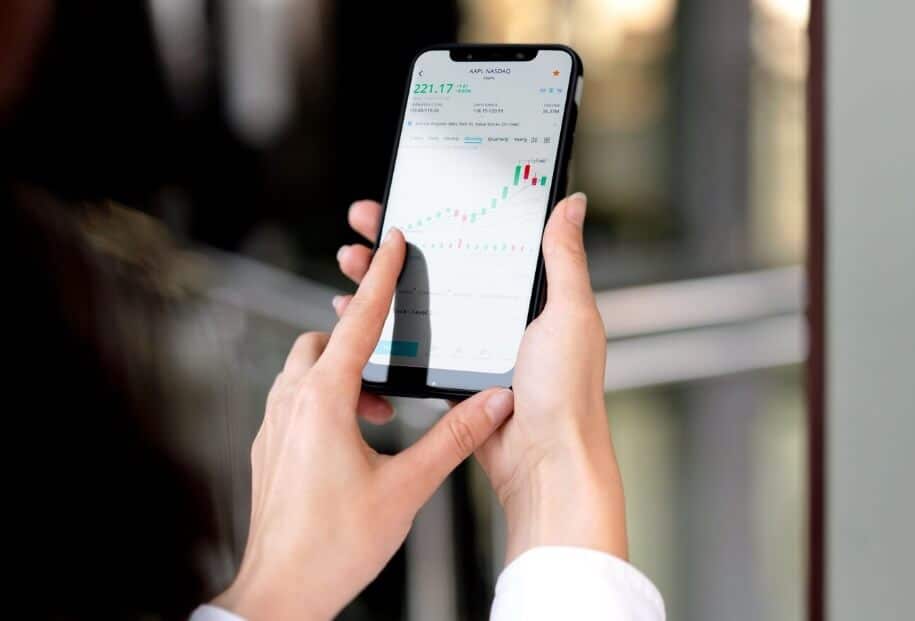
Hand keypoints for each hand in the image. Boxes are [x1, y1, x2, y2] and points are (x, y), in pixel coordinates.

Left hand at [216, 228, 514, 620]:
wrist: (282, 592)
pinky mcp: (270, 447)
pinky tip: (357, 437)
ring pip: (308, 371)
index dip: (381, 278)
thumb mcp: (408, 487)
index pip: (360, 322)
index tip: (390, 243)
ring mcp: (274, 425)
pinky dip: (329, 401)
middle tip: (396, 366)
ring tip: (382, 411)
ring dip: (346, 376)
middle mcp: (291, 404)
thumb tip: (493, 402)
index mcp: (323, 401)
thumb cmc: (335, 545)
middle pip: (325, 342)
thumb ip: (454, 437)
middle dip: (361, 340)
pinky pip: (298, 401)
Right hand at [337, 194, 626, 564]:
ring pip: (413, 302)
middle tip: (364, 222)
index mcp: (525, 295)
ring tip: (351, 260)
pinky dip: (378, 325)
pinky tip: (355, 312)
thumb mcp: (569, 312)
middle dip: (395, 243)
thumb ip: (563, 256)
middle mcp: (495, 314)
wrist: (545, 460)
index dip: (439, 215)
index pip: (474, 238)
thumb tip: (571, 203)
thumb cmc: (567, 392)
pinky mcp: (449, 375)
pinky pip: (408, 343)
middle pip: (434, 266)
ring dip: (378, 279)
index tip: (408, 196)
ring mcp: (469, 345)